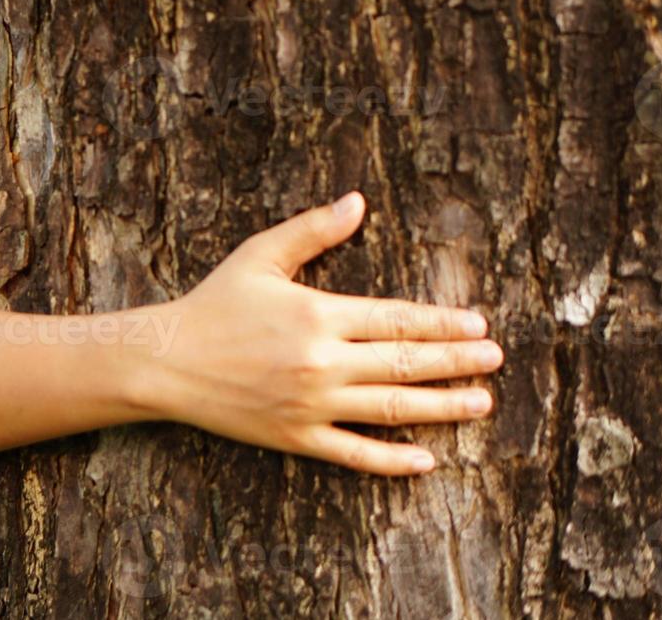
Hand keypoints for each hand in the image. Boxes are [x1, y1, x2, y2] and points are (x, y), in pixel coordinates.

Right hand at [140, 191, 503, 475]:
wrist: (166, 361)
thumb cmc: (214, 304)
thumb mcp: (260, 256)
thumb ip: (313, 230)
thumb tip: (358, 201)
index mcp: (318, 314)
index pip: (398, 318)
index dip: (443, 323)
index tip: (478, 326)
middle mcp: (321, 361)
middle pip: (406, 363)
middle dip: (457, 362)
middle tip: (495, 361)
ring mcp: (310, 404)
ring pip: (393, 410)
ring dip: (443, 408)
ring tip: (480, 404)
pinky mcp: (295, 437)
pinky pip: (355, 454)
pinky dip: (393, 460)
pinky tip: (426, 459)